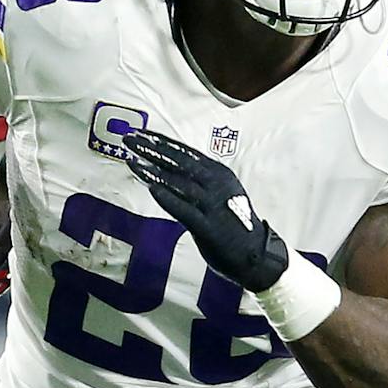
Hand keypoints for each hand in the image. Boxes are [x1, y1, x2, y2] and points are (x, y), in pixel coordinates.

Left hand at [124, 130, 287, 291]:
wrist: (257, 255)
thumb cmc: (235, 225)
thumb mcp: (221, 194)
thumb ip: (200, 182)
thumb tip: (172, 172)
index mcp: (219, 174)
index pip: (186, 152)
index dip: (162, 141)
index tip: (142, 131)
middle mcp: (217, 185)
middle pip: (179, 161)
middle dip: (152, 148)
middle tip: (130, 137)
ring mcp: (213, 205)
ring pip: (179, 182)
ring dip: (153, 170)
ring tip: (132, 159)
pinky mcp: (209, 227)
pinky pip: (184, 209)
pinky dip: (168, 198)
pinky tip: (151, 187)